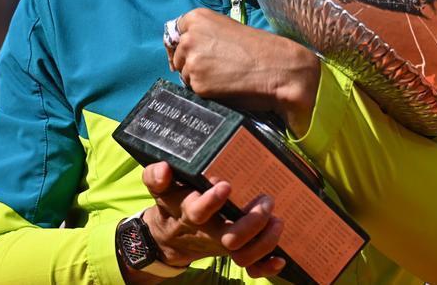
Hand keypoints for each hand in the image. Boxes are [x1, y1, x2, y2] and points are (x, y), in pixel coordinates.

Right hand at [140, 162, 286, 277]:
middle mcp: (209, 232)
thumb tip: (164, 169)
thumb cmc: (173, 203)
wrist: (169, 237)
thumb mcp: (161, 188)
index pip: (199, 211)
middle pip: (230, 238)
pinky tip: (280, 260)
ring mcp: (222, 245)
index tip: (226, 185)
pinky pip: (249, 267)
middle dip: (253, 222)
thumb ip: (156, 175)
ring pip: (243, 254)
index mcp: (190, 213)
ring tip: (277, 221)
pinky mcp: (232, 253)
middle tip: (266, 200)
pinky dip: (265, 267)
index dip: (212, 201)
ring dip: (264, 241)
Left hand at [167, 8, 319, 132]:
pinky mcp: (198, 83)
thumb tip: (187, 51)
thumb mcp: (227, 29)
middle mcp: (190, 37)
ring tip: (224, 76)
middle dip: (191, 63)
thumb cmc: (259, 48)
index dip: (182, 46)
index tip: (188, 54)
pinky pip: (195, 90)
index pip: (174, 33)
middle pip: (178, 55)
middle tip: (217, 67)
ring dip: (199, 78)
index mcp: (197, 18)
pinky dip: (207, 91)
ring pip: (185, 74)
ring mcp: (192, 61)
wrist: (278, 67)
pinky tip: (225, 86)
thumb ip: (204, 34)